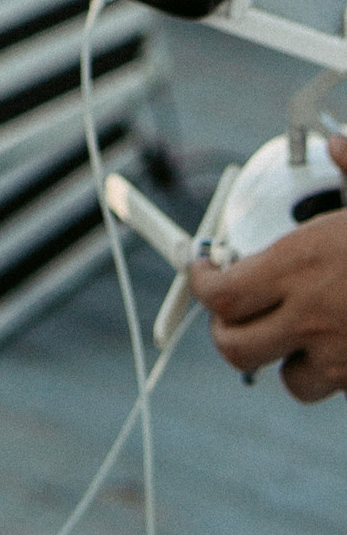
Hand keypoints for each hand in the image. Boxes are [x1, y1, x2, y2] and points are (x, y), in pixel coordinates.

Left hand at [190, 147, 346, 400]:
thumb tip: (339, 144)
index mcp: (301, 265)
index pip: (221, 293)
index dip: (201, 284)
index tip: (205, 271)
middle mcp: (311, 317)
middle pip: (235, 348)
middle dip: (227, 332)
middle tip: (234, 311)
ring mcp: (340, 358)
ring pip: (287, 379)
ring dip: (283, 358)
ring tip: (292, 330)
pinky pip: (331, 390)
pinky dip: (326, 372)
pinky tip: (337, 343)